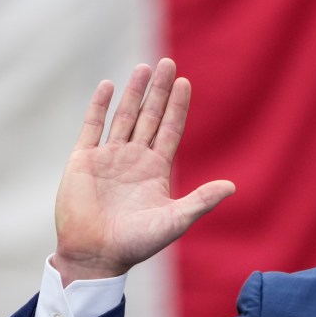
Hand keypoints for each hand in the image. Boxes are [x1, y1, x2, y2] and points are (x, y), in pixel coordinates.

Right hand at [52, 59, 234, 285]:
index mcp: (156, 171)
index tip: (185, 82)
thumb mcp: (175, 220)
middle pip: (149, 116)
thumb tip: (232, 186)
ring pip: (124, 117)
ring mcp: (108, 158)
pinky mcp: (83, 161)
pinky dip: (99, 106)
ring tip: (144, 67)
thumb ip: (201, 201)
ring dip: (133, 92)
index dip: (177, 107)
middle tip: (167, 61)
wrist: (96, 255)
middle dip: (158, 90)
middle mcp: (133, 159)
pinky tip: (109, 86)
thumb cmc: (137, 243)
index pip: (170, 130)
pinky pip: (92, 127)